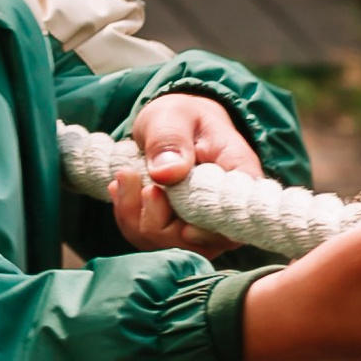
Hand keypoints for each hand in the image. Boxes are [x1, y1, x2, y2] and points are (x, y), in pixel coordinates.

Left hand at [111, 92, 266, 253]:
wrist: (172, 125)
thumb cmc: (181, 117)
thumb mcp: (172, 116)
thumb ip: (170, 140)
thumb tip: (166, 173)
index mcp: (238, 178)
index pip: (234, 223)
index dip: (205, 232)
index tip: (173, 216)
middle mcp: (223, 209)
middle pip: (195, 243)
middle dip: (154, 218)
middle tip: (129, 175)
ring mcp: (199, 224)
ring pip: (166, 244)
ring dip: (134, 215)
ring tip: (123, 177)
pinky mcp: (174, 229)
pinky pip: (148, 238)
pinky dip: (129, 216)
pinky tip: (122, 187)